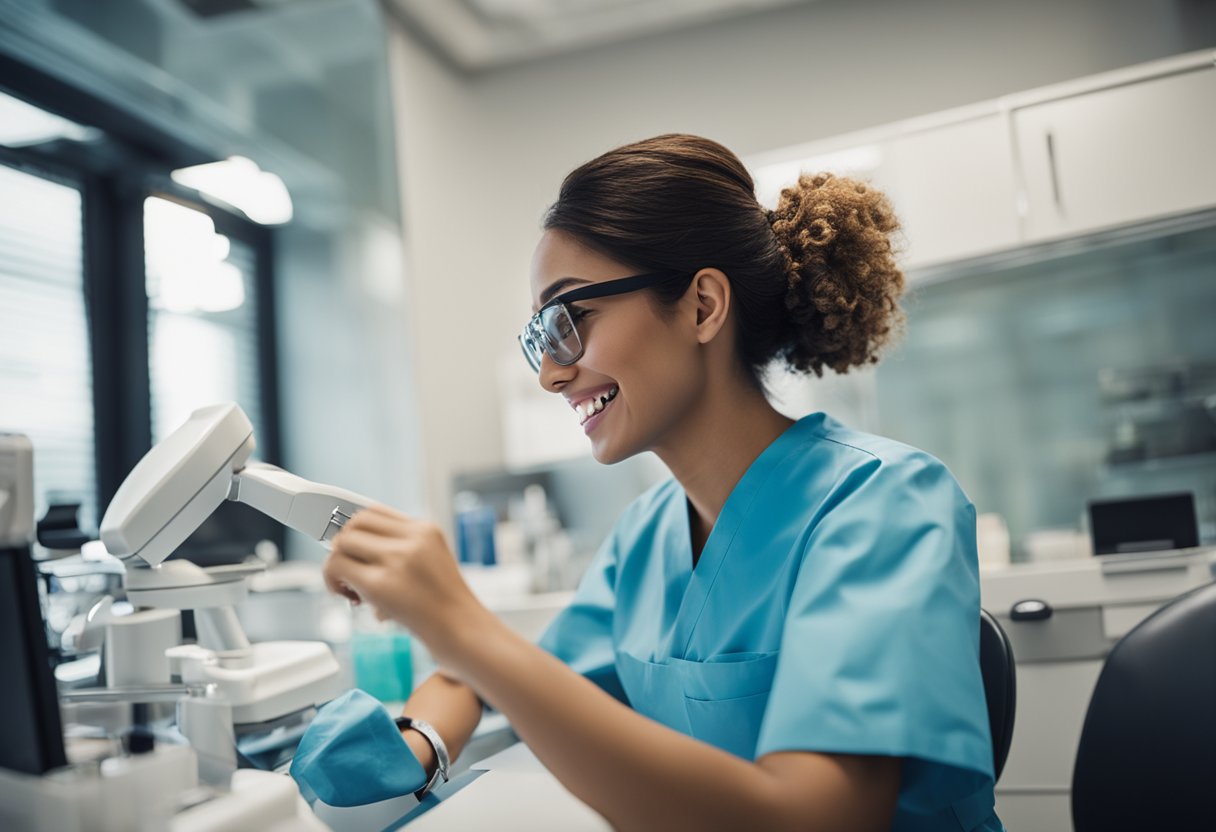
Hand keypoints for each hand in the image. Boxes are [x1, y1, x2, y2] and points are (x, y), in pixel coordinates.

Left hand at [322, 505, 488, 663]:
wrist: (463, 631)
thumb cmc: (445, 606)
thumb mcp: (431, 563)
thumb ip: (401, 550)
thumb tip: (355, 549)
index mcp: (426, 530)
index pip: (375, 511)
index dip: (356, 528)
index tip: (353, 548)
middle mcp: (413, 538)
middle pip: (356, 522)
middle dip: (344, 545)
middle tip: (349, 570)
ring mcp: (397, 559)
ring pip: (343, 542)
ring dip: (337, 564)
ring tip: (350, 587)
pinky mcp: (380, 584)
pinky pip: (338, 567)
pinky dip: (333, 580)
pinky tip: (348, 595)